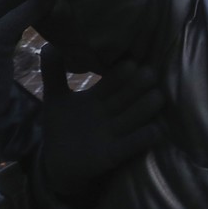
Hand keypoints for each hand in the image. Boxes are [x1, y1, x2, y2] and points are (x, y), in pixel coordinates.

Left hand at [40, 43, 163, 197]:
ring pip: (132, 118)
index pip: (112, 82)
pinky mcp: (113, 154)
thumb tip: (49, 44)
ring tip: (158, 97)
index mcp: (98, 97)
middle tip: (150, 74)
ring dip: (145, 109)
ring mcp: (113, 133)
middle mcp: (109, 113)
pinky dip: (141, 139)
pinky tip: (155, 131)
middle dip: (137, 87)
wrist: (56, 163)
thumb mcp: (55, 99)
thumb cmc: (60, 128)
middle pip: (126, 97)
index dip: (119, 74)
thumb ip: (53, 73)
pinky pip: (129, 146)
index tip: (131, 62)